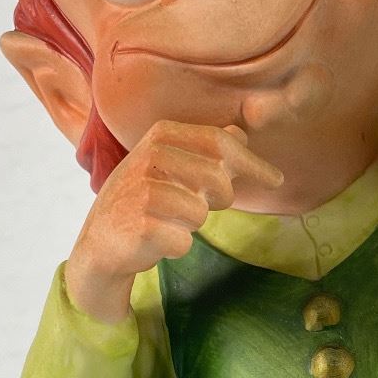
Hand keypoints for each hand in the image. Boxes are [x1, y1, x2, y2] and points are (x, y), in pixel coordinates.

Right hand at [65, 121, 282, 323]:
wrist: (101, 240)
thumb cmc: (144, 200)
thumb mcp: (170, 165)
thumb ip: (205, 148)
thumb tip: (241, 131)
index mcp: (161, 135)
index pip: (221, 143)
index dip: (253, 163)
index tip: (276, 180)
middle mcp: (149, 156)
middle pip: (218, 179)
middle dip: (219, 199)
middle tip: (199, 205)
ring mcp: (142, 191)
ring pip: (201, 213)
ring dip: (191, 224)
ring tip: (166, 220)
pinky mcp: (139, 227)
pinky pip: (184, 242)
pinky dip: (176, 246)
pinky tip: (155, 240)